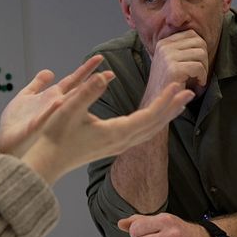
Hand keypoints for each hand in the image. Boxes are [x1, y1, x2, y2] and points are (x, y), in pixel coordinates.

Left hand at [0, 56, 103, 157]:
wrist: (6, 141)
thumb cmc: (17, 122)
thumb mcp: (27, 96)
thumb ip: (38, 84)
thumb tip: (49, 72)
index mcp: (53, 97)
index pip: (74, 80)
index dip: (86, 69)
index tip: (100, 59)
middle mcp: (55, 107)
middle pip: (77, 91)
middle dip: (92, 83)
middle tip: (110, 74)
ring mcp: (48, 117)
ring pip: (67, 106)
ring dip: (79, 96)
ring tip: (95, 84)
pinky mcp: (36, 126)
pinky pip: (45, 118)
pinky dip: (51, 111)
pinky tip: (58, 103)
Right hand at [19, 72, 192, 183]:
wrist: (47, 162)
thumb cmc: (54, 135)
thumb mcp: (68, 109)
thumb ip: (87, 91)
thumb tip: (105, 74)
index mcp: (115, 133)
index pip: (149, 116)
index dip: (164, 100)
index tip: (177, 85)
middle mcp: (121, 142)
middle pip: (155, 124)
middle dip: (172, 107)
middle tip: (189, 91)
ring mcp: (118, 146)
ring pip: (150, 131)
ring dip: (165, 115)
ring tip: (178, 102)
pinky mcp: (112, 147)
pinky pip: (141, 134)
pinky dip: (153, 123)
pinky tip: (154, 117)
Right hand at [142, 30, 207, 105]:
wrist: (157, 103)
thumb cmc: (168, 84)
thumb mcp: (170, 61)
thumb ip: (181, 48)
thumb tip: (199, 38)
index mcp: (163, 43)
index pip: (191, 34)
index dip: (200, 48)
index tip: (197, 62)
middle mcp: (164, 47)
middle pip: (198, 42)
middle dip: (204, 57)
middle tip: (200, 71)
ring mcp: (167, 57)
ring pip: (201, 53)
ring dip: (204, 67)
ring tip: (198, 77)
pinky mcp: (174, 69)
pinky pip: (199, 67)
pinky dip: (202, 76)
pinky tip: (198, 83)